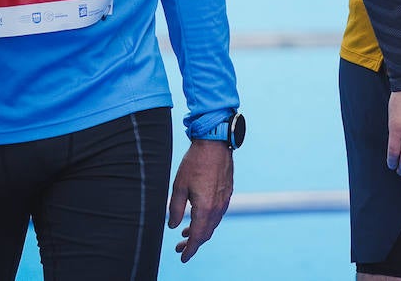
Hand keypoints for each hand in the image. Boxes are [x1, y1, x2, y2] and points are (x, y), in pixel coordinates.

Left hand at [168, 140, 233, 261]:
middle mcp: (217, 207)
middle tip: (179, 248)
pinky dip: (208, 221)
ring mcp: (224, 199)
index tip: (183, 257)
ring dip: (200, 232)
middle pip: (206, 233)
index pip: (197, 236)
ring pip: (213, 224)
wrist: (215, 143)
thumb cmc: (195, 163)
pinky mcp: (227, 192)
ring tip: (185, 233)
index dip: (190, 249)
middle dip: (193, 243)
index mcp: (205, 207)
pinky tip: (198, 217)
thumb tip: (173, 226)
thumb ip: (174, 209)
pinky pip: (218, 214)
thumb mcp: (178, 187)